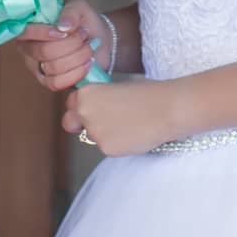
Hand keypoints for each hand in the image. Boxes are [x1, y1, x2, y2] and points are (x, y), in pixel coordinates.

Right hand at [13, 0, 108, 90]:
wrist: (99, 40)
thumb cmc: (84, 22)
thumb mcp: (79, 8)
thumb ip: (71, 11)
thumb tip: (63, 26)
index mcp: (29, 28)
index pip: (26, 32)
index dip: (44, 33)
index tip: (65, 31)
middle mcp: (29, 49)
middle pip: (44, 51)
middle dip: (71, 44)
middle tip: (84, 35)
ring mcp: (37, 67)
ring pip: (54, 67)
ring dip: (78, 56)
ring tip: (89, 47)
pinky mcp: (49, 82)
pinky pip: (57, 83)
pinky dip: (76, 73)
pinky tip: (88, 63)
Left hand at [62, 80, 183, 156]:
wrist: (167, 109)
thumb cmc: (147, 93)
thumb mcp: (115, 87)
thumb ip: (98, 98)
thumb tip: (94, 106)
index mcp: (85, 94)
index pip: (70, 103)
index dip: (81, 106)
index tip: (91, 107)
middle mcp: (84, 113)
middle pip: (70, 123)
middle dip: (80, 123)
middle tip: (100, 121)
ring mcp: (95, 133)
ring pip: (91, 137)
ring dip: (103, 133)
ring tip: (127, 124)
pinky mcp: (107, 149)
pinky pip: (106, 147)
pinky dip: (117, 143)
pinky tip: (132, 134)